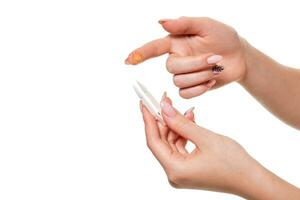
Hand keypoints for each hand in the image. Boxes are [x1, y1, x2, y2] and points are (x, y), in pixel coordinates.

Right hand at [126, 17, 247, 97]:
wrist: (239, 57)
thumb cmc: (223, 38)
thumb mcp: (206, 25)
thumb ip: (184, 23)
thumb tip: (161, 22)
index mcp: (176, 42)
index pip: (154, 48)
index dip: (141, 54)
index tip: (128, 61)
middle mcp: (176, 58)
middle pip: (171, 68)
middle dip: (195, 65)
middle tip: (215, 58)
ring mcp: (183, 74)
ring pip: (179, 82)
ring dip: (201, 76)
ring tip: (216, 68)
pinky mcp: (191, 88)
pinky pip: (186, 94)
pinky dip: (200, 89)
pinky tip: (211, 80)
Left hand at [140, 93, 299, 198]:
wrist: (252, 180)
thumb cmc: (233, 163)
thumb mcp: (205, 138)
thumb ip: (181, 123)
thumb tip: (164, 108)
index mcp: (175, 169)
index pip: (153, 140)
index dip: (148, 119)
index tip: (144, 101)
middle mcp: (174, 173)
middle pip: (161, 141)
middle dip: (163, 119)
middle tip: (165, 99)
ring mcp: (181, 171)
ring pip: (171, 142)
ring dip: (177, 125)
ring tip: (186, 110)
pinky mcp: (188, 168)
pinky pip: (180, 146)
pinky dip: (184, 133)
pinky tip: (191, 119)